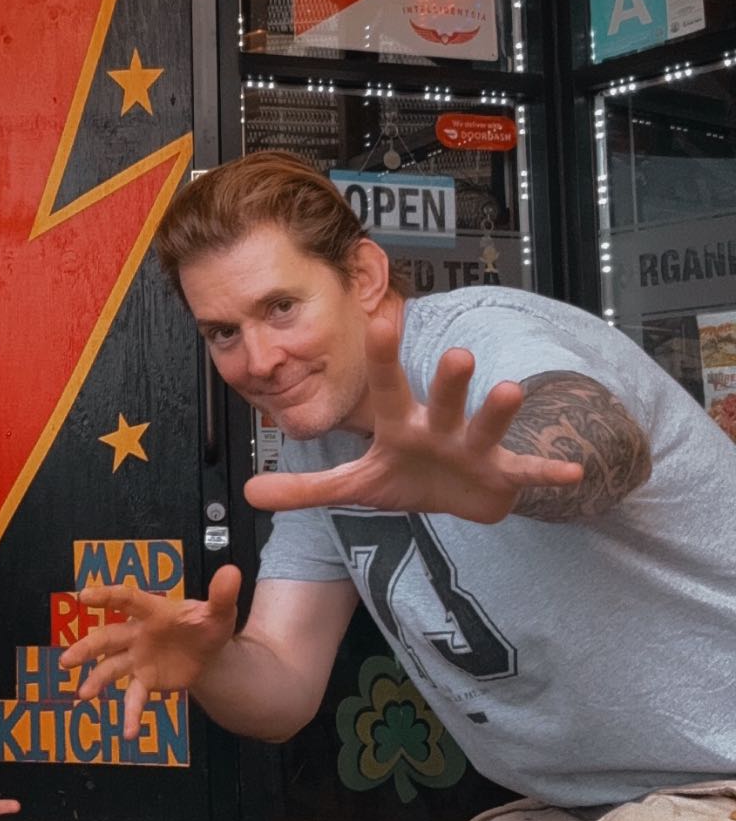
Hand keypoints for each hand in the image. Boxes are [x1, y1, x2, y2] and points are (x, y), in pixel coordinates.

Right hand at [65, 568, 242, 737]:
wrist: (209, 652)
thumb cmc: (206, 624)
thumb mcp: (219, 611)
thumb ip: (222, 595)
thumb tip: (232, 572)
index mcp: (152, 611)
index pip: (127, 600)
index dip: (106, 597)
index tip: (83, 596)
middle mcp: (137, 634)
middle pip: (107, 638)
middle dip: (86, 648)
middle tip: (67, 660)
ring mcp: (137, 658)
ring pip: (110, 667)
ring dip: (96, 680)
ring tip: (83, 695)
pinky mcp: (144, 680)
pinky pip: (134, 697)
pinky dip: (131, 715)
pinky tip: (129, 733)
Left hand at [242, 314, 583, 523]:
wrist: (458, 499)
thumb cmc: (407, 478)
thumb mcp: (355, 487)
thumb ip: (305, 487)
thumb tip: (248, 492)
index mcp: (400, 424)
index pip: (386, 387)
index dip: (385, 358)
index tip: (383, 321)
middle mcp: (438, 427)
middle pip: (442, 400)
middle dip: (449, 382)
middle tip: (457, 353)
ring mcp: (473, 448)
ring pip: (485, 425)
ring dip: (499, 411)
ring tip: (512, 389)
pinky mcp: (501, 474)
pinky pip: (525, 472)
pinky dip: (547, 473)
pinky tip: (573, 471)